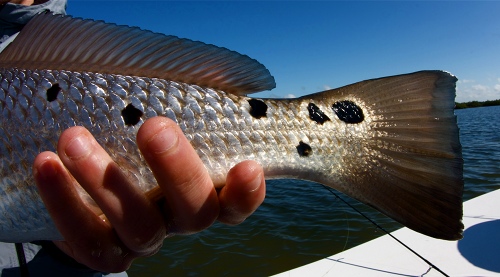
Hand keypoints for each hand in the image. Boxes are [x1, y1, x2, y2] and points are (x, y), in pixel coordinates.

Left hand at [32, 116, 265, 271]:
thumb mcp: (167, 122)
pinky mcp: (102, 249)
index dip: (246, 193)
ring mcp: (142, 239)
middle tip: (155, 128)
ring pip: (139, 226)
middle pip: (194, 212)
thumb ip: (191, 100)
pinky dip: (65, 203)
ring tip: (75, 139)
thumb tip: (209, 71)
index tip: (247, 166)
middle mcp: (178, 220)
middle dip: (177, 171)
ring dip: (108, 182)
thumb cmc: (140, 144)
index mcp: (204, 193)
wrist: (93, 186)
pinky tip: (47, 164)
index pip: (235, 203)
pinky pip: (87, 238)